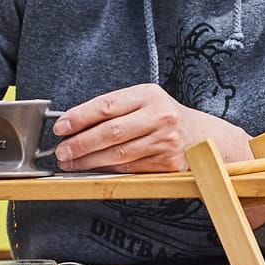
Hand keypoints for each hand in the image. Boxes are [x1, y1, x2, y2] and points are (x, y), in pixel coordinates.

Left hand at [50, 83, 252, 172]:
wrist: (203, 137)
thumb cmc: (164, 117)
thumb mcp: (144, 101)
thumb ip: (114, 109)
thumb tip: (74, 124)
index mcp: (149, 95)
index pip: (107, 105)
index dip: (80, 117)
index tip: (61, 126)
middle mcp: (159, 116)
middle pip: (111, 132)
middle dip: (80, 143)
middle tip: (61, 151)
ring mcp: (165, 141)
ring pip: (119, 154)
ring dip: (89, 161)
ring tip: (71, 163)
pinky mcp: (167, 164)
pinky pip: (130, 168)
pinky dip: (108, 170)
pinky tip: (93, 169)